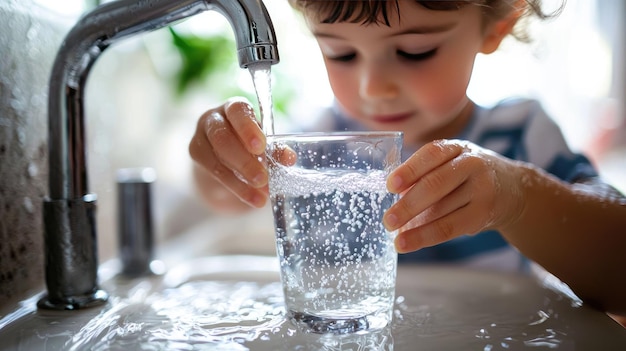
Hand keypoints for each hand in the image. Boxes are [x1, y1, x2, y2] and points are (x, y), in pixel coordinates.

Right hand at [189, 97, 268, 210]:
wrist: (226, 160)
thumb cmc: (249, 145)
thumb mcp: (265, 146)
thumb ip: (275, 150)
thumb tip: (289, 158)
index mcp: (235, 108)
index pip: (238, 111)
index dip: (248, 128)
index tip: (261, 147)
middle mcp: (214, 118)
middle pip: (222, 136)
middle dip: (244, 160)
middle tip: (263, 178)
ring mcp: (201, 135)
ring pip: (216, 158)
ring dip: (241, 179)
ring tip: (262, 194)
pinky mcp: (196, 154)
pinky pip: (214, 172)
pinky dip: (237, 188)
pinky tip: (253, 198)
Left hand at [383, 139, 524, 252]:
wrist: (514, 188)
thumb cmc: (468, 175)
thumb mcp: (451, 162)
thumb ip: (424, 173)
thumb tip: (391, 197)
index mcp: (456, 148)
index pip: (431, 154)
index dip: (410, 169)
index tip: (390, 185)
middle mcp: (471, 165)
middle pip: (436, 184)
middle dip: (409, 204)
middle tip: (388, 220)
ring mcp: (481, 190)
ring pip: (441, 210)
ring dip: (414, 225)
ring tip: (394, 234)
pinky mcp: (484, 214)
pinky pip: (450, 228)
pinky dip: (424, 237)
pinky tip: (407, 243)